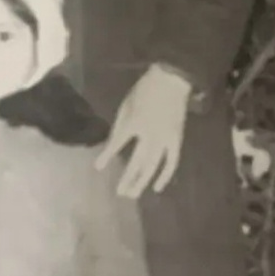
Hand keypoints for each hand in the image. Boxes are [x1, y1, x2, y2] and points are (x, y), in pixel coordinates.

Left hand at [95, 64, 192, 197]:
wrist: (171, 81)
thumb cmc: (144, 91)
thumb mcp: (126, 105)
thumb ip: (120, 126)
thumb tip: (112, 144)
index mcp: (133, 123)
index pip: (117, 144)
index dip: (107, 156)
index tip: (98, 168)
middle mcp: (149, 135)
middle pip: (137, 162)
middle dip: (127, 178)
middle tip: (120, 193)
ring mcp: (164, 140)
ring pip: (153, 167)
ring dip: (142, 181)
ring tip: (133, 194)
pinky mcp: (176, 140)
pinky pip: (172, 162)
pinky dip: (165, 176)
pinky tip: (157, 187)